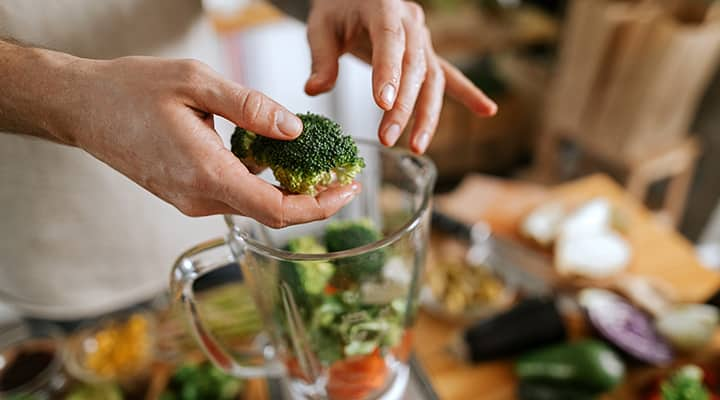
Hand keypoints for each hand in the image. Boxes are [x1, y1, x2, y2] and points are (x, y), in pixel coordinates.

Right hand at [44, 55, 358, 226]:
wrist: (81, 107)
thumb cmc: (131, 89)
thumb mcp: (196, 82)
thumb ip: (250, 107)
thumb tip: (294, 129)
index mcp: (206, 173)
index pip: (277, 210)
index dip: (320, 205)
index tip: (349, 189)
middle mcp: (199, 197)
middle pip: (271, 213)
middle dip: (313, 199)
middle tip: (343, 174)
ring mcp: (190, 200)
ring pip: (254, 205)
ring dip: (288, 190)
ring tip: (316, 161)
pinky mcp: (186, 193)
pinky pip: (235, 195)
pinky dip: (262, 182)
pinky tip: (274, 156)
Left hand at [303, 0, 496, 153]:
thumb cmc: (337, 8)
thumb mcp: (320, 27)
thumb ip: (321, 59)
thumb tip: (315, 90)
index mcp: (384, 6)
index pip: (390, 40)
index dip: (389, 72)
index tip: (383, 104)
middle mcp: (411, 20)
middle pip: (414, 67)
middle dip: (403, 107)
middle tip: (388, 138)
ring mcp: (423, 37)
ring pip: (432, 78)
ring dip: (427, 114)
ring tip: (417, 146)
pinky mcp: (427, 52)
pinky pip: (448, 74)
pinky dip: (467, 93)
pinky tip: (486, 110)